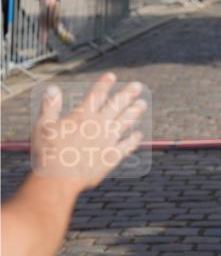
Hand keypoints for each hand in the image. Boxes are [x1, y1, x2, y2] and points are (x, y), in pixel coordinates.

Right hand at [31, 73, 145, 191]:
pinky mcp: (111, 158)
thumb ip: (50, 106)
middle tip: (138, 86)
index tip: (112, 76)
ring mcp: (107, 142)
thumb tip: (52, 88)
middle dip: (127, 94)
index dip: (104, 84)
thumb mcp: (43, 126)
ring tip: (142, 104)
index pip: (95, 95)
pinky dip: (133, 141)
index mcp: (82, 117)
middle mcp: (98, 126)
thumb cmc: (47, 153)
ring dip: (134, 113)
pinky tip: (138, 136)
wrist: (58, 180)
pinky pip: (125, 147)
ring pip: (124, 123)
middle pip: (116, 106)